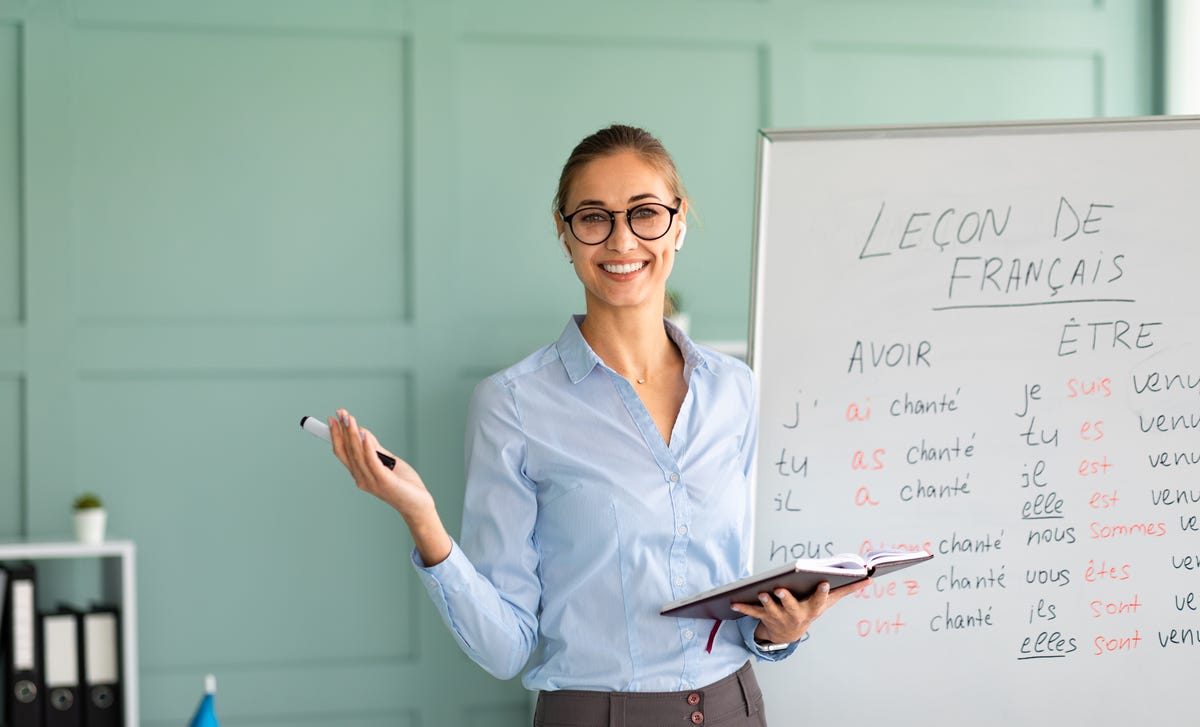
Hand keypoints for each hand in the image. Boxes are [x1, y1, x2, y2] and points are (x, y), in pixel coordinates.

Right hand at [328, 409, 450, 564]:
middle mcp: (362, 478)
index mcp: (360, 474)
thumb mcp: (388, 462)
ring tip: (350, 419)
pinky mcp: (384, 481)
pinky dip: (368, 447)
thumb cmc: (404, 484)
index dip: (336, 436)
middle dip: (342, 431)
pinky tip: (364, 435)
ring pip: (358, 455)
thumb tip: (362, 431)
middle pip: (348, 452)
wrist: (418, 505)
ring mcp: (372, 481)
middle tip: (339, 413)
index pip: (343, 453)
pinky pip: (373, 462)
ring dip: (353, 435)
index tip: (333, 419)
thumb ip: (375, 449)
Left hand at [730, 579, 870, 644]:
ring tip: (762, 592)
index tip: (823, 581)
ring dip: (766, 602)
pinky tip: (732, 600)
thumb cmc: (810, 610)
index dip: (821, 592)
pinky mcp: (763, 616)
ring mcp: (779, 616)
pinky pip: (752, 612)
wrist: (788, 634)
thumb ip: (846, 589)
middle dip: (787, 599)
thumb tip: (869, 577)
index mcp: (812, 608)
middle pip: (792, 607)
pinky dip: (742, 606)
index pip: (818, 600)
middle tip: (781, 590)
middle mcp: (796, 614)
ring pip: (771, 609)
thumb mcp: (828, 602)